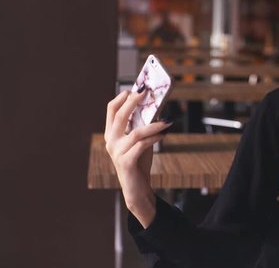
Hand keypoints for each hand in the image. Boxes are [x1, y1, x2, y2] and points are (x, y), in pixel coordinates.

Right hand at [104, 89, 170, 226]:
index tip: (134, 89)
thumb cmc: (139, 162)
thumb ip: (142, 126)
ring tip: (167, 120)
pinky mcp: (126, 162)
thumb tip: (157, 107)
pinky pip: (142, 145)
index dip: (121, 98)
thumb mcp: (140, 141)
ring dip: (154, 124)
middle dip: (134, 102)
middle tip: (147, 93)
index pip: (111, 110)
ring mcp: (117, 152)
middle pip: (120, 116)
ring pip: (136, 132)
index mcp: (111, 134)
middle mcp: (111, 141)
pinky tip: (165, 133)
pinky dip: (155, 138)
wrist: (136, 189)